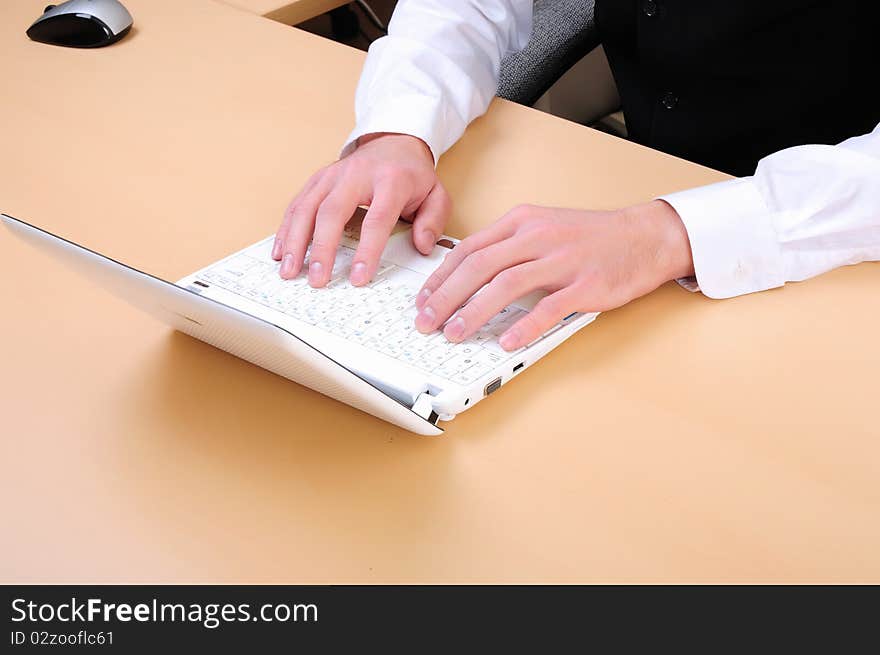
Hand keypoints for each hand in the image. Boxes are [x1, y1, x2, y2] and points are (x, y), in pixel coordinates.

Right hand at [272, 132, 450, 286]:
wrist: (394, 142)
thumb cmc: (412, 174)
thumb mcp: (436, 194)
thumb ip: (433, 221)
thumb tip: (422, 246)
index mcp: (390, 181)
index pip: (376, 219)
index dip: (367, 251)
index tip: (359, 277)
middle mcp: (357, 175)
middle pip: (332, 212)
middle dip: (321, 249)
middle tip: (317, 279)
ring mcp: (333, 175)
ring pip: (307, 207)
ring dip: (295, 241)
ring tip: (289, 270)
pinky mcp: (318, 179)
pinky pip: (297, 203)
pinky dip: (286, 228)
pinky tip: (280, 251)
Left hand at [413, 200, 694, 350]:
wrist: (645, 236)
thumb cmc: (590, 237)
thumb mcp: (543, 228)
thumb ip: (508, 247)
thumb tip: (467, 277)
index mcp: (522, 222)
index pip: (469, 249)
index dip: (440, 277)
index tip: (423, 300)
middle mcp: (537, 237)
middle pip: (479, 266)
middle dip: (445, 297)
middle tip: (426, 322)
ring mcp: (562, 260)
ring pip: (506, 284)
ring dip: (474, 311)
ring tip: (455, 333)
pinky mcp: (585, 284)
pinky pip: (549, 307)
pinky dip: (524, 325)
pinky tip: (506, 342)